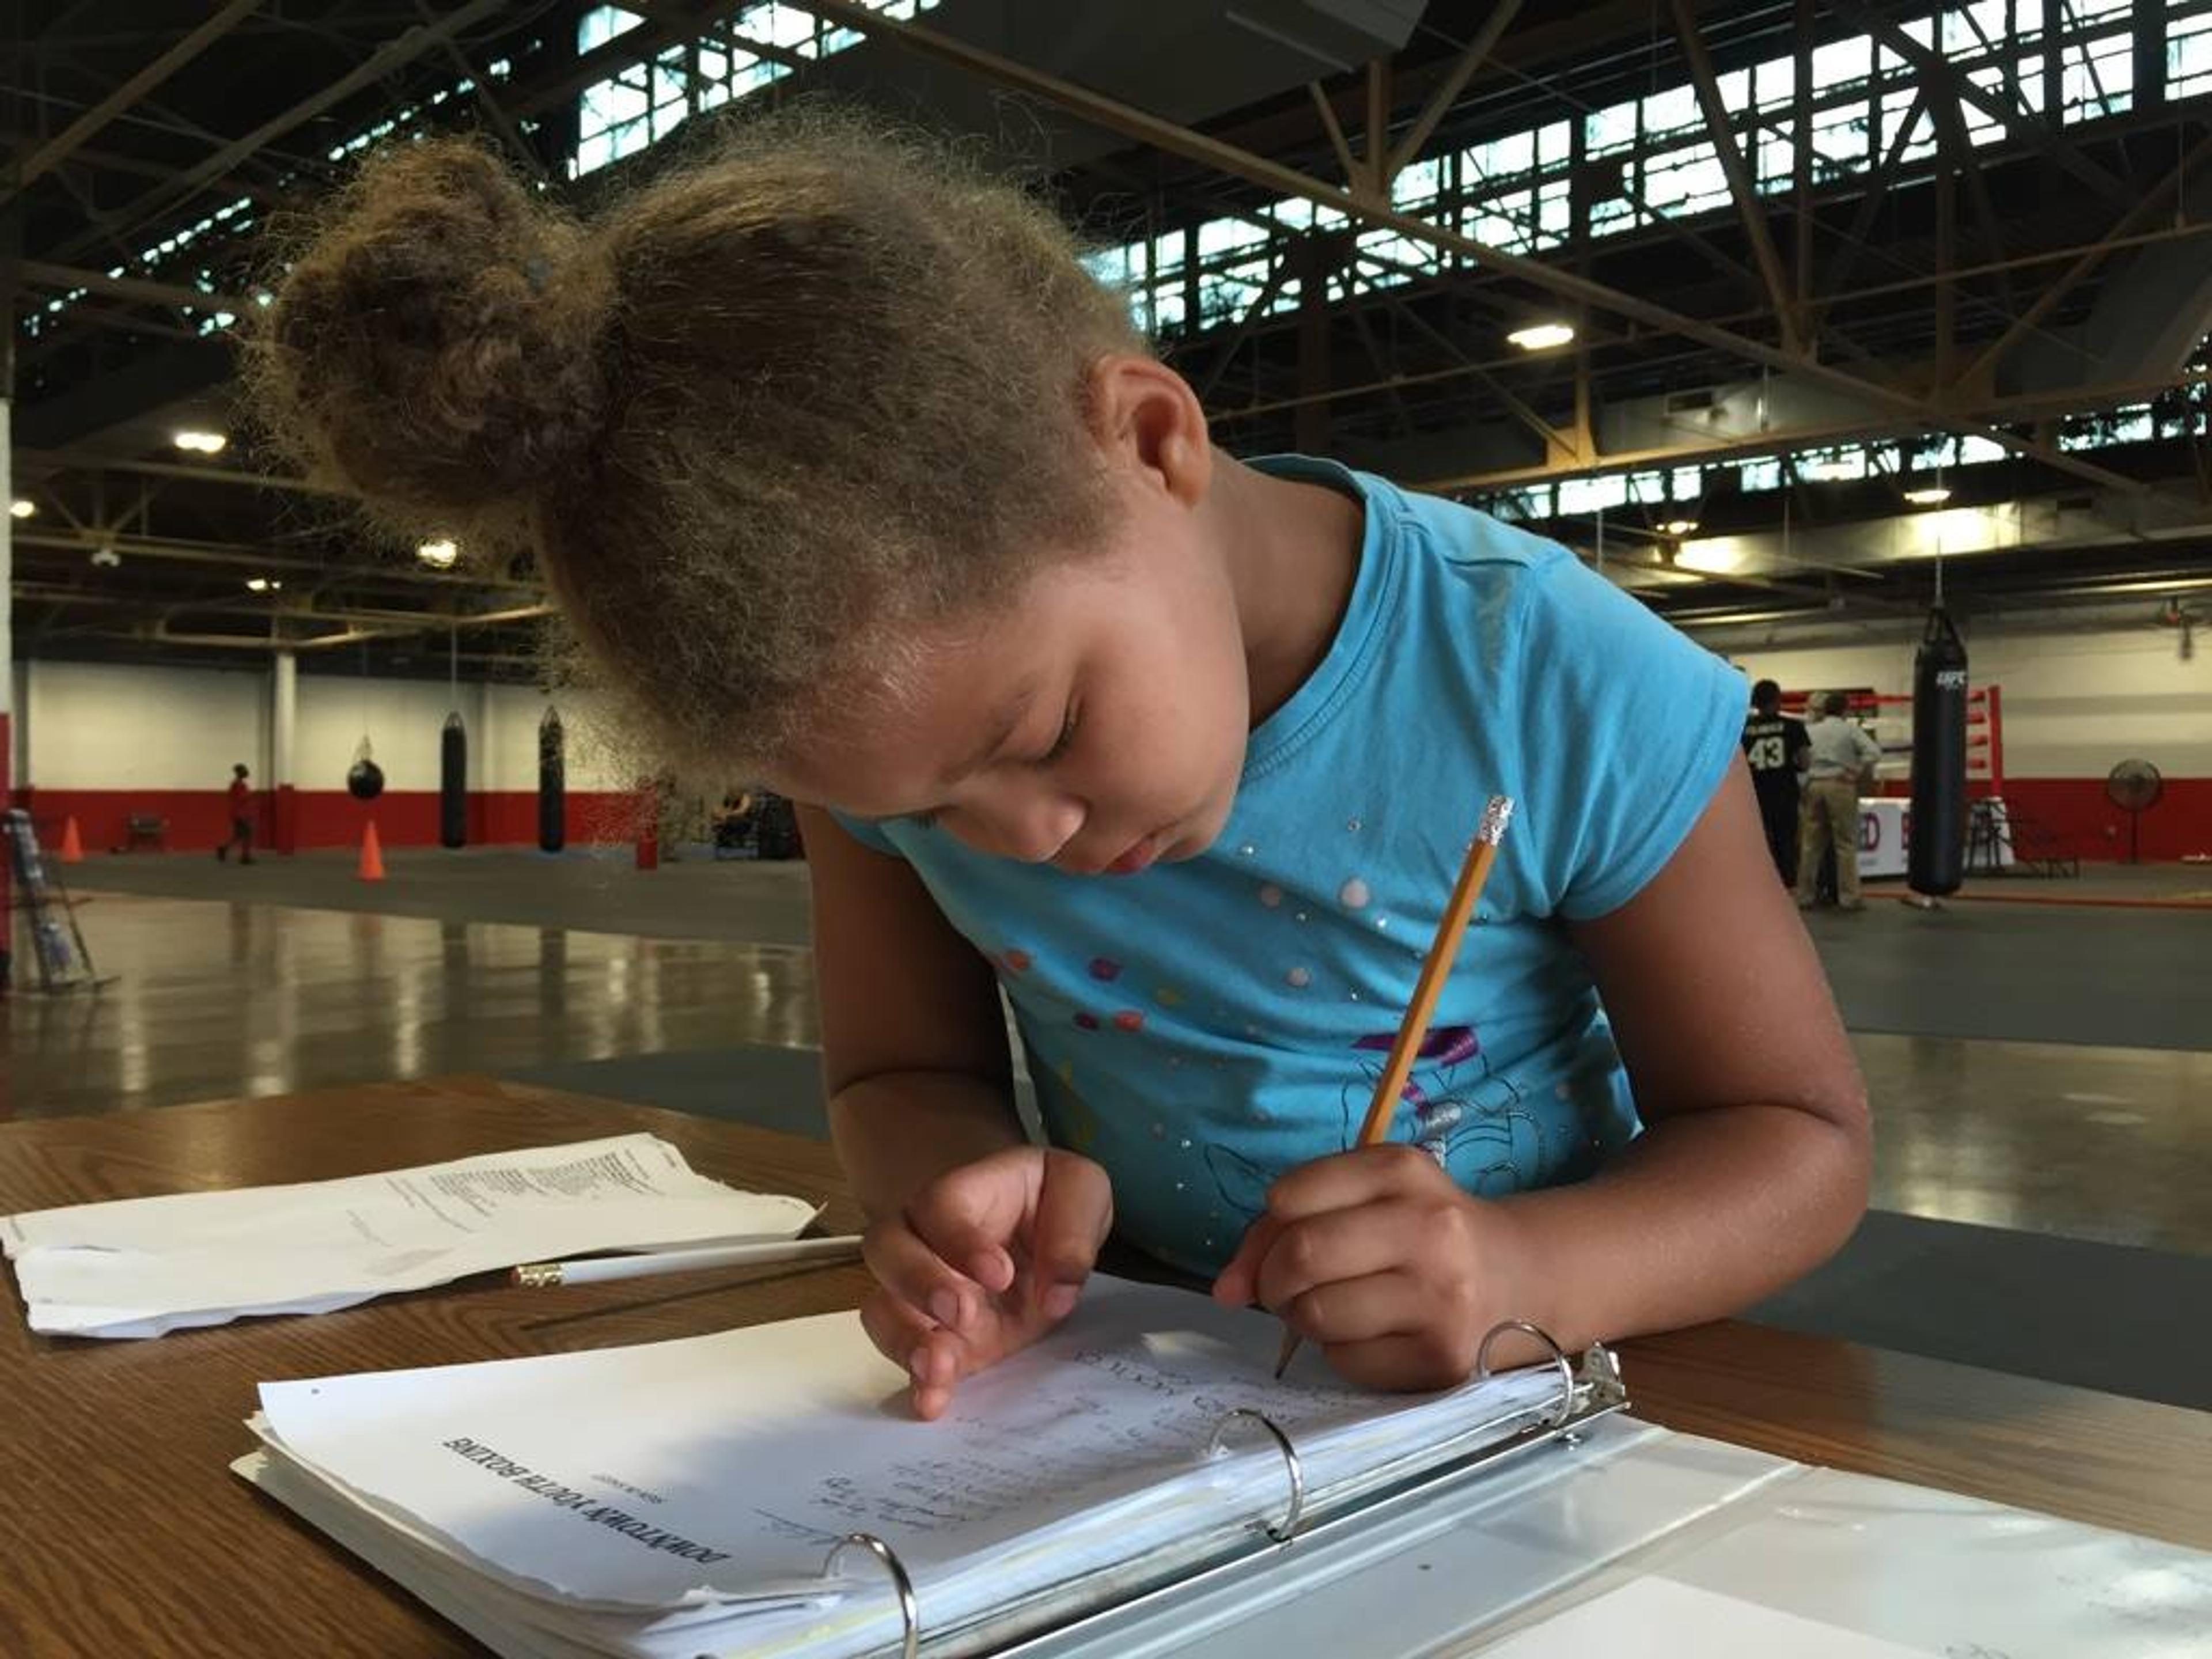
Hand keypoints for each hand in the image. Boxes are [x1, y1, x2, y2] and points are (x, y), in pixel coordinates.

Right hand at [859, 1146, 1111, 1419]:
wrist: (1042, 1232)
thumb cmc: (1052, 1201)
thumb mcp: (1080, 1191)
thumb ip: (1073, 1230)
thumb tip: (1058, 1292)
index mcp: (961, 1193)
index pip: (940, 1206)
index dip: (961, 1240)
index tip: (1001, 1274)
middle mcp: (924, 1239)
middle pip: (887, 1249)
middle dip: (918, 1283)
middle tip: (962, 1313)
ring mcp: (920, 1294)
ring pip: (881, 1308)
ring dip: (905, 1339)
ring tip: (939, 1367)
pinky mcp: (934, 1338)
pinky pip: (906, 1358)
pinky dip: (915, 1382)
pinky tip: (933, 1402)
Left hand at [1210, 1144, 1533, 1390]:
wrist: (1521, 1278)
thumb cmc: (1422, 1233)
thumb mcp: (1366, 1198)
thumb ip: (1284, 1225)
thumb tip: (1225, 1289)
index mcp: (1401, 1171)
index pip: (1289, 1196)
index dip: (1267, 1228)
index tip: (1282, 1242)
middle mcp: (1429, 1229)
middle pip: (1301, 1256)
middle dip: (1274, 1279)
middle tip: (1289, 1287)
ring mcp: (1441, 1299)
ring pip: (1317, 1314)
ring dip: (1305, 1318)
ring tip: (1336, 1308)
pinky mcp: (1442, 1359)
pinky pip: (1346, 1362)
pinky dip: (1340, 1353)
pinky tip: (1373, 1335)